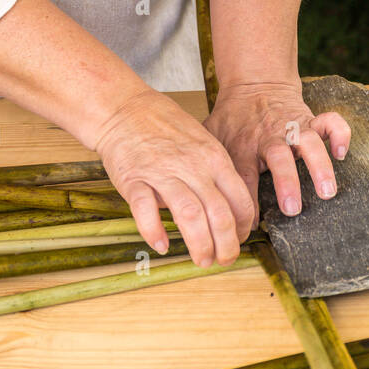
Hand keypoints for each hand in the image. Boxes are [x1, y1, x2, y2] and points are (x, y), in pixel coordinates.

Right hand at [92, 90, 256, 267]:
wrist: (124, 108)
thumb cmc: (164, 126)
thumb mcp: (202, 141)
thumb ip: (215, 172)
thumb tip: (228, 209)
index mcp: (213, 157)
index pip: (240, 200)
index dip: (244, 228)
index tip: (239, 239)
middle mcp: (192, 166)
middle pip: (219, 214)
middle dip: (226, 245)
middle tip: (224, 260)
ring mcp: (162, 172)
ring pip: (190, 215)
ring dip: (199, 244)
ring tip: (201, 260)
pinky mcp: (134, 178)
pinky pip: (145, 209)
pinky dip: (154, 231)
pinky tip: (161, 245)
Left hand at [202, 80, 351, 225]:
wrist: (253, 83)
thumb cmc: (232, 118)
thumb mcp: (212, 138)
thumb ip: (206, 164)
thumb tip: (196, 200)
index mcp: (243, 145)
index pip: (243, 177)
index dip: (246, 202)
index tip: (250, 226)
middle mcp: (269, 137)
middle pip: (278, 158)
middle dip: (286, 183)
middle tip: (293, 210)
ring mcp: (292, 127)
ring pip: (308, 142)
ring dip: (319, 165)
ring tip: (327, 191)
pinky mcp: (310, 118)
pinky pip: (330, 122)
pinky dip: (339, 134)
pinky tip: (341, 153)